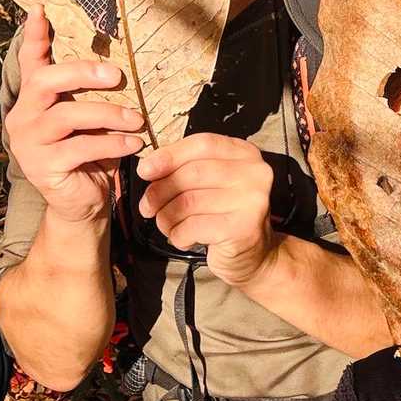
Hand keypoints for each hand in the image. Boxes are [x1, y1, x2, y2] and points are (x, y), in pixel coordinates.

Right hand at [7, 6, 145, 224]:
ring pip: (68, 115)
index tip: (41, 8)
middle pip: (46, 81)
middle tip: (118, 75)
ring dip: (109, 114)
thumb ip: (89, 93)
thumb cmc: (90, 154)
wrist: (82, 203)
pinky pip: (81, 147)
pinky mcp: (42, 167)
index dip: (34, 35)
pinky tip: (133, 144)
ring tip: (137, 120)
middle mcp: (22, 117)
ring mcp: (28, 143)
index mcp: (33, 100)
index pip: (29, 62)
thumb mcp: (90, 120)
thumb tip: (117, 61)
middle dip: (83, 73)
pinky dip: (112, 144)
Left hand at [136, 133, 278, 287]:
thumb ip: (186, 169)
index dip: (169, 155)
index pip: (202, 144)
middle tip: (147, 206)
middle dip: (160, 191)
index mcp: (245, 154)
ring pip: (188, 202)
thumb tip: (148, 168)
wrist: (255, 256)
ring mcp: (252, 201)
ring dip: (166, 217)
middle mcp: (255, 174)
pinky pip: (193, 227)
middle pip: (192, 173)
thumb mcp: (211, 183)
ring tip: (166, 225)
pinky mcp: (242, 229)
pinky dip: (178, 235)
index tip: (145, 170)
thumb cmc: (225, 216)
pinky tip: (183, 238)